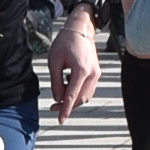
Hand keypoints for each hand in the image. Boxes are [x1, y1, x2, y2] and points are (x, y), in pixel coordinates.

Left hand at [46, 8, 103, 124]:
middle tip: (53, 107)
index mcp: (81, 70)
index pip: (72, 95)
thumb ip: (55, 81)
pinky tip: (67, 84)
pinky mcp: (97, 72)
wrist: (81, 29)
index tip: (61, 120)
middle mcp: (92, 74)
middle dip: (67, 106)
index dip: (65, 109)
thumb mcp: (54, 61)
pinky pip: (88, 89)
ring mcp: (97, 73)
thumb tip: (58, 98)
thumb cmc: (65, 42)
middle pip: (80, 98)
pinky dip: (78, 92)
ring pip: (85, 95)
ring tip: (59, 95)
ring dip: (73, 100)